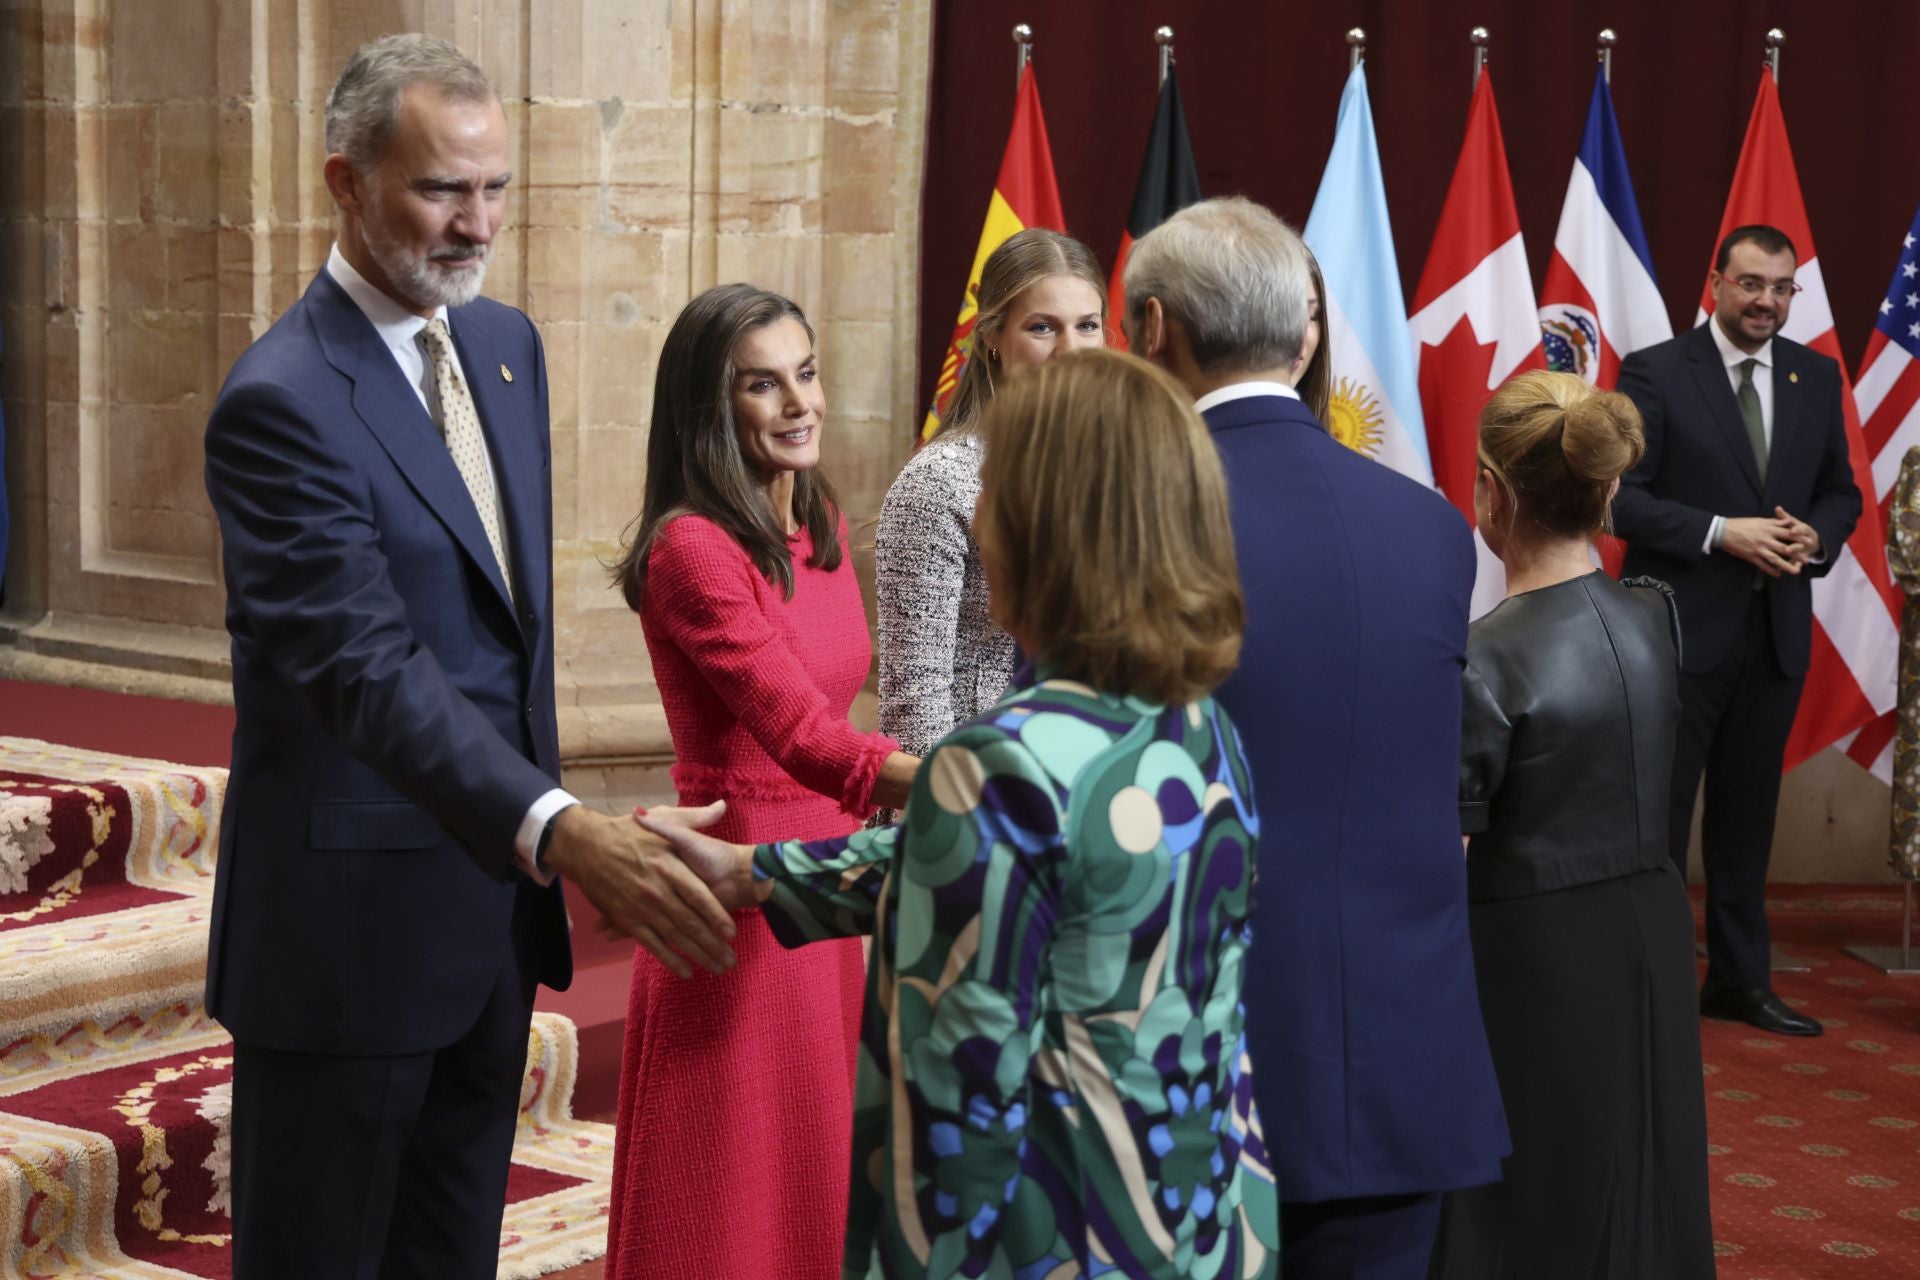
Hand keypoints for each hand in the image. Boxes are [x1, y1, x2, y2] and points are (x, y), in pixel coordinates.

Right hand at [541, 803, 735, 978]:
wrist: (586, 845)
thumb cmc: (627, 831)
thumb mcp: (663, 818)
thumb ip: (694, 818)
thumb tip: (721, 808)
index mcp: (669, 866)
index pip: (699, 896)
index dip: (716, 915)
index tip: (731, 931)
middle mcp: (657, 890)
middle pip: (690, 922)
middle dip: (713, 944)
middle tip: (730, 960)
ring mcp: (641, 907)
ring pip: (675, 937)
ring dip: (697, 955)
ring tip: (718, 968)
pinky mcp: (627, 919)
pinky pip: (651, 943)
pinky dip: (669, 959)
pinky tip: (685, 971)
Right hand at [1719, 515, 1801, 576]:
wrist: (1724, 531)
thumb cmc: (1741, 524)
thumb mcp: (1759, 520)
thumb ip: (1774, 522)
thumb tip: (1788, 522)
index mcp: (1768, 529)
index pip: (1788, 533)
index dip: (1800, 538)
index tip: (1809, 541)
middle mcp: (1765, 539)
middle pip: (1785, 548)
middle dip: (1797, 554)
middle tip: (1807, 559)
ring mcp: (1758, 549)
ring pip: (1776, 559)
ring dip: (1787, 566)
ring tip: (1797, 571)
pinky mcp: (1751, 556)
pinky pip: (1763, 565)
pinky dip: (1771, 571)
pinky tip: (1778, 574)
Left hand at [1773, 506, 1821, 563]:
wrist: (1813, 541)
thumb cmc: (1797, 530)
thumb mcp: (1792, 523)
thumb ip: (1785, 517)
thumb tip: (1777, 508)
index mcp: (1802, 530)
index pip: (1800, 529)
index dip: (1796, 530)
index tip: (1792, 530)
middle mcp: (1805, 540)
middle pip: (1801, 544)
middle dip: (1796, 547)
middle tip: (1789, 550)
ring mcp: (1804, 550)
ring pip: (1800, 555)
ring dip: (1796, 560)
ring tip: (1792, 566)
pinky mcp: (1801, 558)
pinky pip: (1797, 563)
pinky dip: (1794, 566)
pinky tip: (1790, 570)